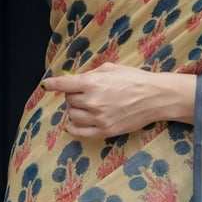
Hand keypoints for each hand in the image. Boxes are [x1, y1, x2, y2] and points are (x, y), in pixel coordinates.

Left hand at [43, 63, 182, 137]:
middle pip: (69, 100)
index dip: (52, 84)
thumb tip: (75, 79)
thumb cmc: (135, 79)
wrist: (155, 97)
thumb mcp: (111, 68)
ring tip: (84, 106)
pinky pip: (80, 133)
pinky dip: (73, 128)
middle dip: (72, 95)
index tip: (46, 85)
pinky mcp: (105, 131)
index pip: (64, 85)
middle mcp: (92, 101)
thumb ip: (91, 74)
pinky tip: (72, 124)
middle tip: (82, 93)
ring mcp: (98, 118)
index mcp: (92, 82)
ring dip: (74, 110)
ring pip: (72, 115)